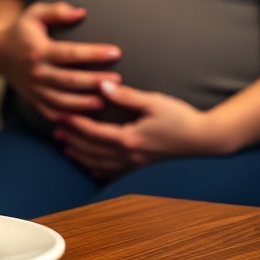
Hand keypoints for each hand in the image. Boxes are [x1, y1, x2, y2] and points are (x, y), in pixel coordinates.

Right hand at [0, 0, 122, 122]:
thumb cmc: (23, 30)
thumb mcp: (35, 13)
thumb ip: (57, 11)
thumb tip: (81, 12)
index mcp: (39, 51)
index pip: (70, 53)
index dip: (93, 53)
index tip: (116, 52)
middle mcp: (36, 72)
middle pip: (69, 80)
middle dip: (94, 81)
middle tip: (117, 80)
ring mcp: (34, 89)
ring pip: (61, 100)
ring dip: (83, 103)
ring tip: (105, 101)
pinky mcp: (33, 100)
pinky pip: (51, 112)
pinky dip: (68, 117)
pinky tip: (85, 118)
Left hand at [54, 81, 229, 179]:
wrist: (203, 139)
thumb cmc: (180, 117)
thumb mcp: (153, 101)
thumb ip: (126, 95)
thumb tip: (102, 86)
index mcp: (130, 138)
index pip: (94, 133)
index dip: (75, 124)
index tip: (61, 115)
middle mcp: (129, 155)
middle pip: (92, 150)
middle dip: (72, 140)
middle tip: (56, 130)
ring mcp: (135, 164)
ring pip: (100, 164)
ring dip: (81, 155)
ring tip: (66, 146)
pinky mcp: (141, 166)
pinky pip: (114, 173)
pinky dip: (98, 169)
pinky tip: (90, 166)